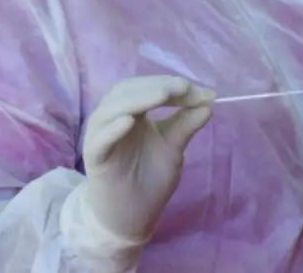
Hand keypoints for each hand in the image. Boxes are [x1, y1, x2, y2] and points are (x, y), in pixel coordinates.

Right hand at [79, 75, 215, 244]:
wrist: (131, 217)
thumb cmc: (149, 179)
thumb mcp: (172, 147)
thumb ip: (186, 125)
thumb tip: (209, 104)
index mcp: (132, 112)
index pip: (149, 87)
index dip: (174, 85)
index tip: (205, 93)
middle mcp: (113, 117)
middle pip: (129, 90)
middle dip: (158, 86)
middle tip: (184, 88)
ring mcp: (101, 136)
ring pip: (111, 109)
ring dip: (137, 99)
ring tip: (163, 95)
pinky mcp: (93, 158)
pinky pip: (100, 139)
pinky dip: (112, 129)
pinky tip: (128, 121)